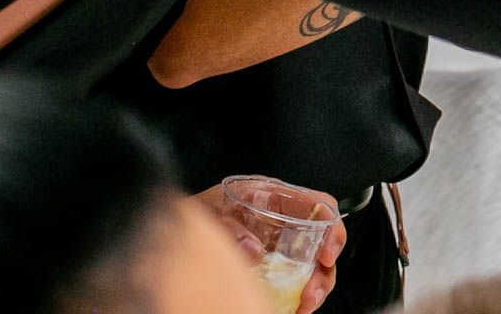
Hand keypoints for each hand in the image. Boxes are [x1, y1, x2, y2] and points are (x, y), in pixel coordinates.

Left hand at [195, 182, 344, 313]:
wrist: (168, 235)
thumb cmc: (191, 216)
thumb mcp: (207, 213)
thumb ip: (228, 225)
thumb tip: (252, 249)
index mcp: (275, 198)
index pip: (319, 205)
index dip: (331, 227)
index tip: (325, 255)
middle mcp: (282, 223)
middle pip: (322, 243)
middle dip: (324, 271)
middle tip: (312, 293)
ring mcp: (278, 248)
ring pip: (312, 267)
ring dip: (315, 289)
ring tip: (303, 306)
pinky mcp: (269, 270)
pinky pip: (293, 283)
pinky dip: (297, 298)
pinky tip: (291, 308)